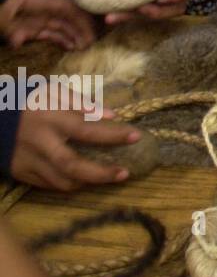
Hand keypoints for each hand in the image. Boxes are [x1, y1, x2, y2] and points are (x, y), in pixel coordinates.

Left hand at [0, 0, 96, 49]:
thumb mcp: (3, 20)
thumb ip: (12, 30)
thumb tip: (17, 42)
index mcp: (39, 2)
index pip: (66, 7)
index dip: (80, 16)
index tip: (91, 28)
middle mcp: (44, 10)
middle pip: (68, 17)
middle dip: (81, 28)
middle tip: (91, 42)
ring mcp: (39, 19)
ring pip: (63, 26)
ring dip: (74, 36)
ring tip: (83, 47)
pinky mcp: (34, 29)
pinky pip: (53, 33)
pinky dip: (63, 40)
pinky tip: (71, 47)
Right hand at [10, 107, 139, 190]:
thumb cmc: (27, 100)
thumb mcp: (52, 92)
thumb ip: (82, 103)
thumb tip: (112, 115)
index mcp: (50, 118)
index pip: (87, 130)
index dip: (113, 135)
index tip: (136, 136)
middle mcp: (40, 143)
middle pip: (73, 165)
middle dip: (102, 173)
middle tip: (125, 174)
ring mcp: (28, 161)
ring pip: (61, 181)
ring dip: (88, 182)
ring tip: (109, 177)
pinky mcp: (20, 173)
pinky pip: (48, 185)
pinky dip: (68, 184)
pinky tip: (84, 180)